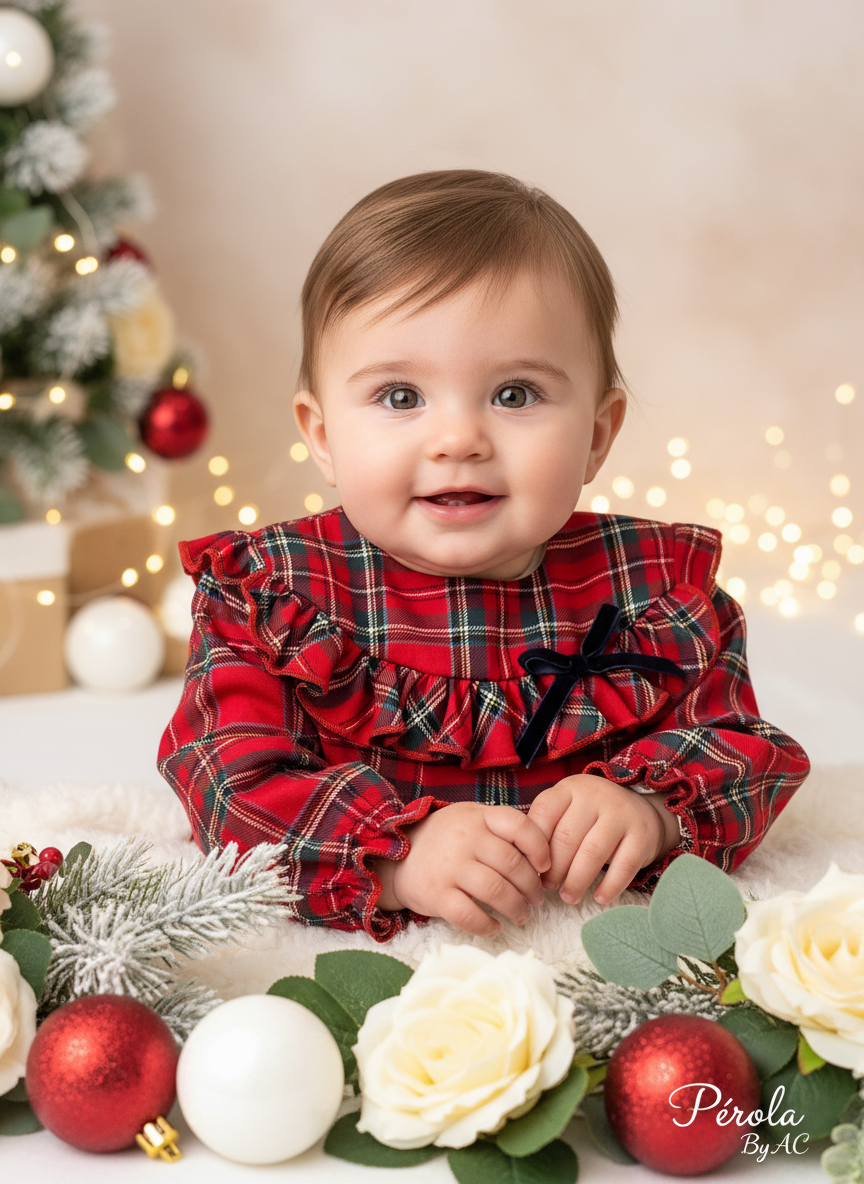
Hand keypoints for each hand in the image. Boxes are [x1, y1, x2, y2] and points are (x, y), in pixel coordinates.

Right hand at [372, 803, 550, 937]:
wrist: (397, 858)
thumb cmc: (446, 839)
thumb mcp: (471, 819)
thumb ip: (501, 828)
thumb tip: (542, 852)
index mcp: (478, 817)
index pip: (519, 826)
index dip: (540, 848)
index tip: (545, 866)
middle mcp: (465, 839)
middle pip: (513, 865)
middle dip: (532, 887)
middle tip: (536, 899)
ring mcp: (449, 867)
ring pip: (497, 892)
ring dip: (516, 908)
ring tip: (521, 915)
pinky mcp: (437, 895)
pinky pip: (470, 916)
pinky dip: (488, 926)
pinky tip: (495, 926)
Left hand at [527, 774, 679, 905]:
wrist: (642, 810)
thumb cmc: (592, 816)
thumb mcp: (567, 810)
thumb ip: (546, 828)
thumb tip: (522, 864)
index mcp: (570, 789)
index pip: (543, 815)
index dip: (533, 846)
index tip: (530, 868)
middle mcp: (595, 797)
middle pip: (566, 838)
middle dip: (554, 869)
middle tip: (547, 887)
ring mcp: (621, 814)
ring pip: (592, 853)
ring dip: (576, 881)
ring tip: (568, 897)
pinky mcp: (642, 836)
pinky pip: (623, 866)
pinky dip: (609, 886)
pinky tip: (599, 898)